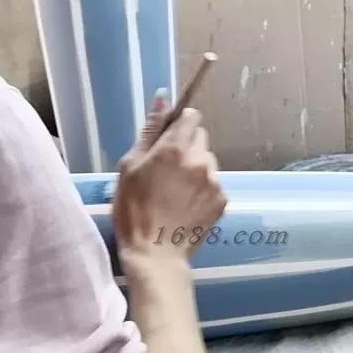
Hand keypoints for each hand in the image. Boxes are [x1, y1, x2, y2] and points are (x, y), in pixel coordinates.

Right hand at [113, 93, 225, 262]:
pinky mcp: (223, 200)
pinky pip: (213, 184)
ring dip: (195, 169)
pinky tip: (186, 205)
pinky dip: (202, 190)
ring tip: (175, 192)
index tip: (169, 138)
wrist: (155, 254)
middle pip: (200, 138)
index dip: (179, 124)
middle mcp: (200, 159)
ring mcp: (214, 181)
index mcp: (175, 148)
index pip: (191, 116)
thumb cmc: (133, 210)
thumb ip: (151, 130)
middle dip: (186, 146)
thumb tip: (163, 97)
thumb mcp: (130, 166)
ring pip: (208, 162)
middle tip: (167, 170)